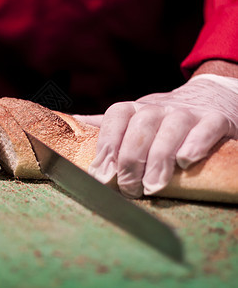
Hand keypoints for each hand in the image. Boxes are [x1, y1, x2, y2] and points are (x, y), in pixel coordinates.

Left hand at [76, 74, 237, 197]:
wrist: (210, 99)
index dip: (106, 145)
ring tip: (152, 187)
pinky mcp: (215, 120)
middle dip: (131, 160)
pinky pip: (206, 129)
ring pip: (171, 129)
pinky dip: (195, 144)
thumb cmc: (162, 120)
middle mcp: (159, 108)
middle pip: (140, 127)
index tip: (100, 175)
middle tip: (130, 189)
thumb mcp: (133, 120)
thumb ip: (106, 127)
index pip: (116, 118)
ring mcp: (188, 112)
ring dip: (159, 159)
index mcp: (135, 109)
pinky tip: (185, 162)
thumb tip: (72, 124)